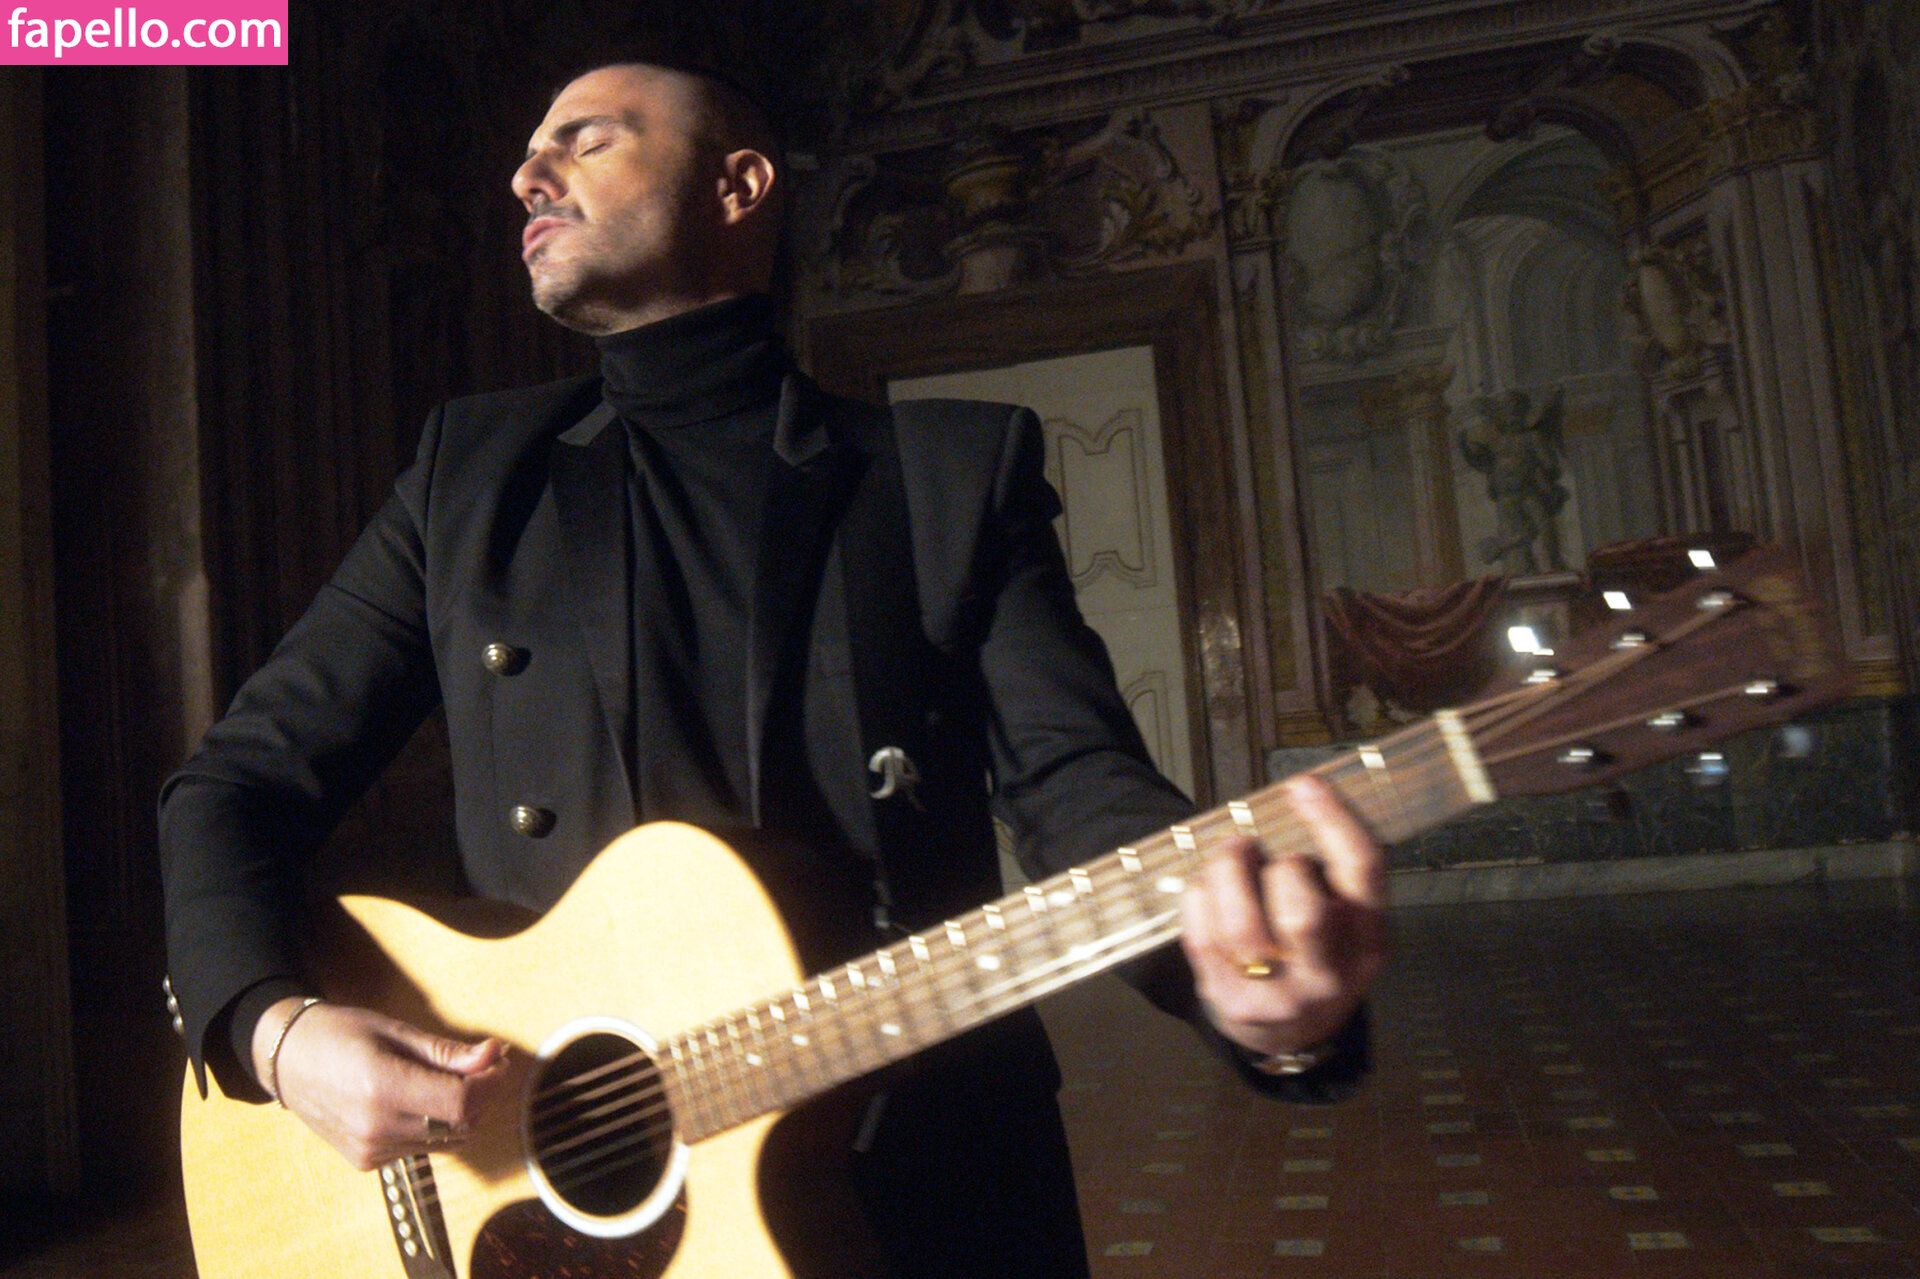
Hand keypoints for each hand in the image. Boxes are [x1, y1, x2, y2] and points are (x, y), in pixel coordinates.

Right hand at [252, 997, 509, 1170]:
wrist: (286, 1060)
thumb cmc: (341, 1033)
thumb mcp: (396, 1032)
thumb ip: (446, 1052)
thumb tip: (493, 1054)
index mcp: (382, 1088)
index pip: (461, 1102)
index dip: (491, 1083)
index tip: (498, 1061)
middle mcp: (376, 1127)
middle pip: (459, 1124)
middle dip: (481, 1095)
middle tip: (482, 1065)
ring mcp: (370, 1150)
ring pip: (445, 1141)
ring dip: (461, 1113)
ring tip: (452, 1080)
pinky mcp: (366, 1162)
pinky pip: (421, 1147)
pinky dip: (434, 1127)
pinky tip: (419, 1100)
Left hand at [1179, 775, 1389, 1059]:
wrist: (1294, 1033)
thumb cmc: (1316, 949)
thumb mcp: (1346, 916)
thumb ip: (1330, 869)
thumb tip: (1298, 794)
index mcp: (1369, 940)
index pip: (1362, 873)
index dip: (1332, 821)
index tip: (1303, 784)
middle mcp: (1331, 975)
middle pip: (1304, 913)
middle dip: (1280, 867)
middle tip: (1265, 852)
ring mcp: (1278, 996)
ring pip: (1243, 927)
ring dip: (1228, 872)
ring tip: (1231, 854)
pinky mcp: (1230, 1001)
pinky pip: (1203, 936)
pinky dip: (1199, 895)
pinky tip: (1208, 887)